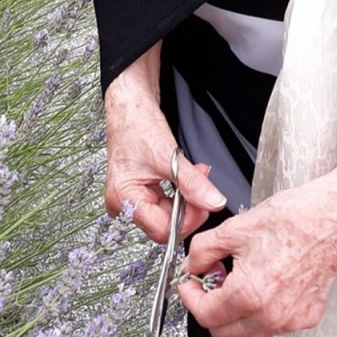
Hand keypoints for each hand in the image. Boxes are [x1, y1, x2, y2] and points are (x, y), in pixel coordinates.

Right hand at [103, 44, 227, 243]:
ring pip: (167, 212)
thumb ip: (193, 184)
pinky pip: (164, 201)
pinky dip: (180, 190)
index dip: (187, 219)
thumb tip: (214, 203)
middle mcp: (123, 203)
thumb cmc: (136, 125)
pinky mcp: (139, 190)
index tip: (204, 203)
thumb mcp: (169, 156)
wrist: (130, 106)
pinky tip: (184, 175)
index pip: (162, 230)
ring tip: (193, 174)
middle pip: (165, 223)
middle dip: (188, 206)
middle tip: (201, 185)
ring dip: (186, 197)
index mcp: (124, 198)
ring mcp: (130, 198)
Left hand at [177, 152, 336, 336]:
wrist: (330, 219)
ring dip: (234, 313)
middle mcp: (271, 314)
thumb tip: (193, 265)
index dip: (191, 297)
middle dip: (210, 307)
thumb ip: (202, 251)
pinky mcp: (306, 317)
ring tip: (237, 281)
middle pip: (223, 332)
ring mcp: (291, 319)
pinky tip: (262, 284)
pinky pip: (272, 326)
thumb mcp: (233, 229)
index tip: (191, 284)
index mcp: (249, 293)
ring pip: (247, 333)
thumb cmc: (292, 220)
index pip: (205, 316)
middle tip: (212, 281)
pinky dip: (260, 312)